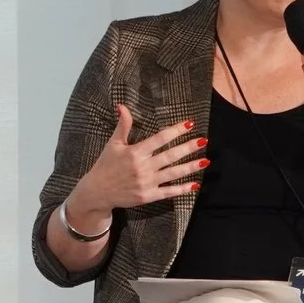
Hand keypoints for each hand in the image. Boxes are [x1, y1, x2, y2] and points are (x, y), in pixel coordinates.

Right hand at [64, 105, 207, 225]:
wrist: (97, 192)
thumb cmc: (105, 165)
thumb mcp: (113, 144)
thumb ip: (122, 126)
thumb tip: (122, 106)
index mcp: (135, 152)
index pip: (159, 139)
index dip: (175, 131)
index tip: (190, 124)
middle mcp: (143, 167)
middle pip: (170, 155)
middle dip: (188, 147)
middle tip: (203, 140)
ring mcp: (147, 182)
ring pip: (173, 173)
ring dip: (190, 167)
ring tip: (205, 160)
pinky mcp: (148, 196)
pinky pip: (169, 192)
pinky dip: (182, 189)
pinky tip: (195, 184)